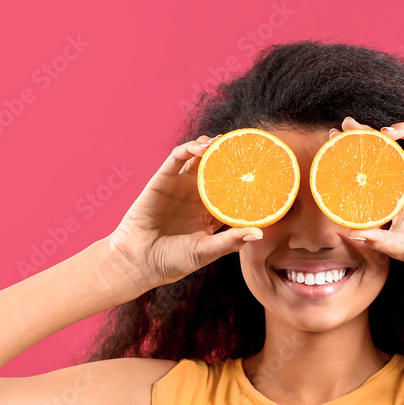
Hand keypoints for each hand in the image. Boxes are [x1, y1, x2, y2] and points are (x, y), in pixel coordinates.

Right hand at [103, 135, 263, 297]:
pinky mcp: (163, 179)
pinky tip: (205, 147)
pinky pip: (178, 156)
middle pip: (218, 169)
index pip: (233, 190)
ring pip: (200, 157)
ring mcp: (181, 186)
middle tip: (249, 148)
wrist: (138, 261)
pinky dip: (191, 148)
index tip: (264, 171)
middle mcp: (197, 196)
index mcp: (211, 212)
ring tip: (226, 142)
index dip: (247, 180)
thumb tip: (260, 233)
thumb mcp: (206, 251)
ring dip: (213, 146)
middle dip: (232, 157)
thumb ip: (231, 241)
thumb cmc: (172, 261)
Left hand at [334, 117, 403, 285]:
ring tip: (385, 133)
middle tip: (348, 123)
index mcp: (396, 189)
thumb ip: (377, 240)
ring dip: (401, 129)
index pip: (372, 161)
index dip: (354, 147)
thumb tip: (349, 234)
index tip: (332, 138)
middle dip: (368, 131)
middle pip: (389, 143)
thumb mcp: (398, 247)